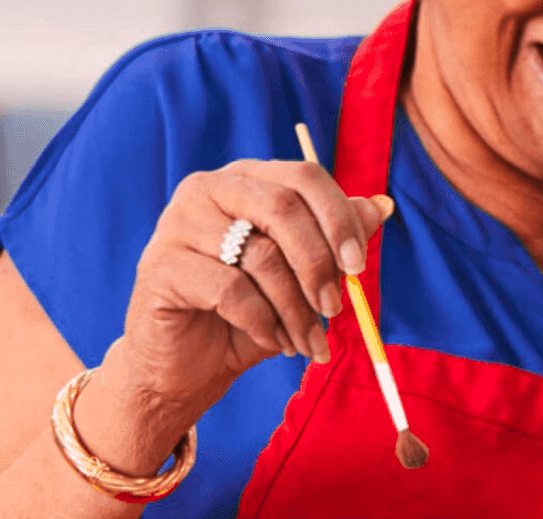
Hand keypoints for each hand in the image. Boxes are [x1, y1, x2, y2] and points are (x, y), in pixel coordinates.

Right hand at [100, 160, 393, 431]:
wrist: (187, 365)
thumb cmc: (249, 311)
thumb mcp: (301, 274)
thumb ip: (336, 236)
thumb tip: (382, 205)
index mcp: (247, 178)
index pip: (305, 176)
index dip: (339, 219)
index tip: (359, 266)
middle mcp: (207, 189)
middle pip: (283, 208)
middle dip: (319, 263)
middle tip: (334, 308)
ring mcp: (176, 225)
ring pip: (261, 256)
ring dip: (295, 307)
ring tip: (307, 339)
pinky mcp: (160, 266)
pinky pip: (230, 290)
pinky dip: (263, 321)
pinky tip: (271, 340)